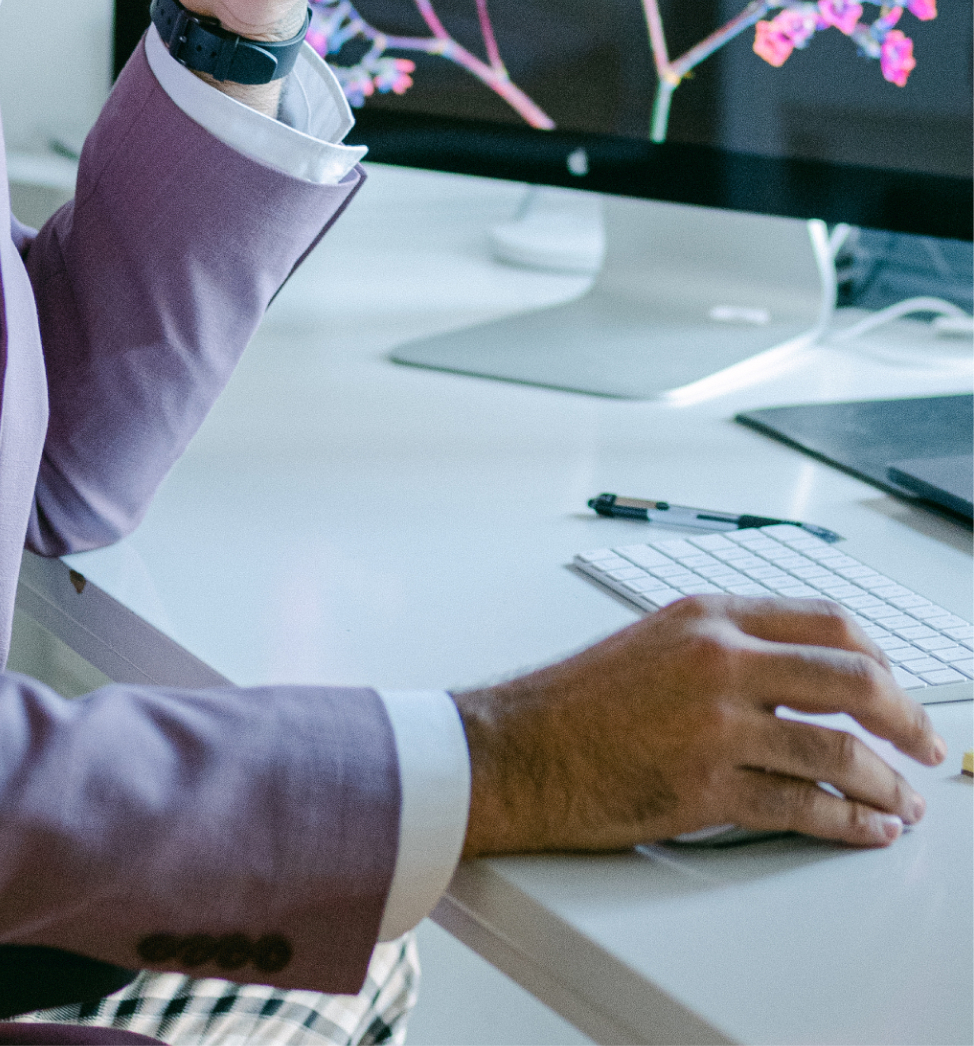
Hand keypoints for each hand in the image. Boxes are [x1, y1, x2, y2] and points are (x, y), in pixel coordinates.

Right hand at [454, 594, 946, 853]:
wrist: (517, 747)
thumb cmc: (577, 701)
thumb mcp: (656, 641)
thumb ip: (725, 646)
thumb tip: (799, 675)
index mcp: (709, 615)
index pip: (828, 621)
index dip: (880, 658)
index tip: (898, 687)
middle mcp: (719, 659)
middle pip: (852, 679)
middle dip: (906, 718)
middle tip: (926, 744)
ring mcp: (715, 723)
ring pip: (838, 748)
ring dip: (887, 781)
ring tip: (904, 800)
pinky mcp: (706, 785)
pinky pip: (803, 805)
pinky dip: (850, 823)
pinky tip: (867, 828)